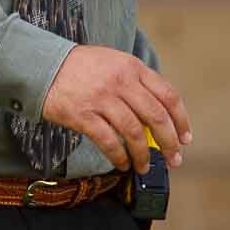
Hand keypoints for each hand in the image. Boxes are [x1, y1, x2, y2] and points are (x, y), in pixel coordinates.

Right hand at [42, 45, 191, 174]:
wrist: (44, 65)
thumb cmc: (81, 67)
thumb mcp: (114, 62)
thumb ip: (136, 81)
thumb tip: (158, 114)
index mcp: (132, 67)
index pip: (168, 95)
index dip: (181, 120)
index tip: (185, 138)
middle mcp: (120, 81)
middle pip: (156, 117)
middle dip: (170, 143)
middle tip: (174, 160)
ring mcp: (101, 98)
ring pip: (134, 133)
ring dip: (143, 155)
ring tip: (144, 167)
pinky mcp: (83, 114)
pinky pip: (108, 141)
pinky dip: (119, 156)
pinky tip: (122, 164)